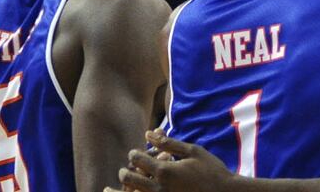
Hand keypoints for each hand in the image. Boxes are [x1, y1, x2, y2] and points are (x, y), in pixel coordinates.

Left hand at [107, 130, 236, 191]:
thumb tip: (148, 133)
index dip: (135, 154)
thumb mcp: (192, 151)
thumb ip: (168, 143)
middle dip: (125, 173)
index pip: (138, 160)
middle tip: (124, 171)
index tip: (135, 154)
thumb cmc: (211, 170)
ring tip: (108, 189)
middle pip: (130, 180)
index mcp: (165, 170)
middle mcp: (159, 189)